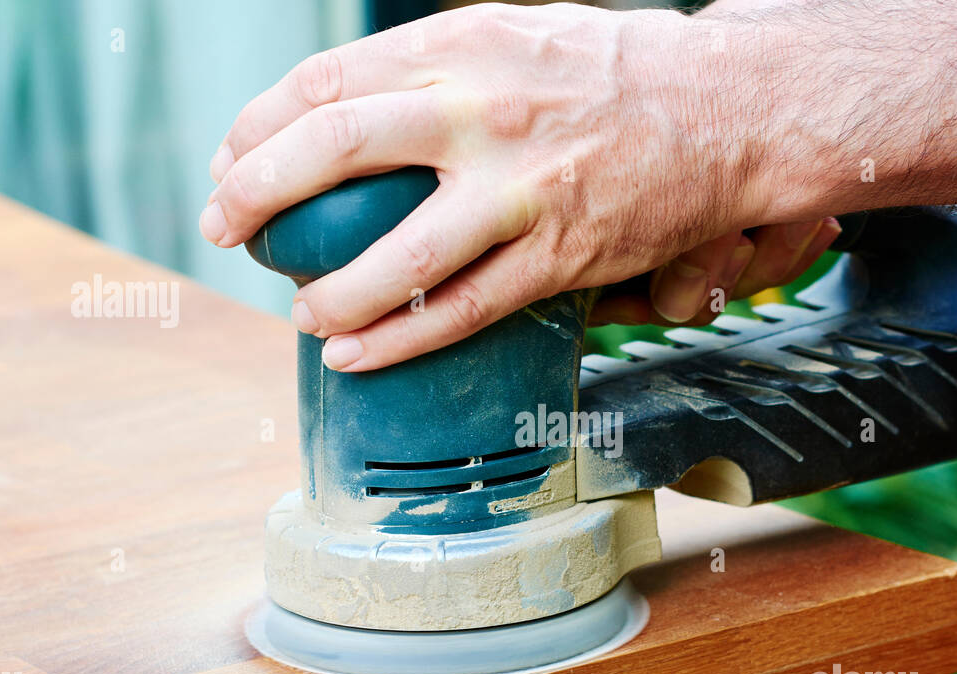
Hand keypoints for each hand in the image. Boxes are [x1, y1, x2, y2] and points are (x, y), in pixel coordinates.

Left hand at [200, 3, 817, 370]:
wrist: (731, 109)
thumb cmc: (618, 74)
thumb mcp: (514, 34)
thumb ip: (436, 66)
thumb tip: (353, 107)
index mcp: (463, 44)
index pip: (327, 81)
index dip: (260, 127)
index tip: (233, 162)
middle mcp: (483, 109)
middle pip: (335, 148)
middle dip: (257, 194)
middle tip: (225, 229)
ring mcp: (523, 188)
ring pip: (395, 253)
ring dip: (329, 291)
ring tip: (301, 311)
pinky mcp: (561, 254)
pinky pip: (462, 309)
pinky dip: (397, 340)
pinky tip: (354, 355)